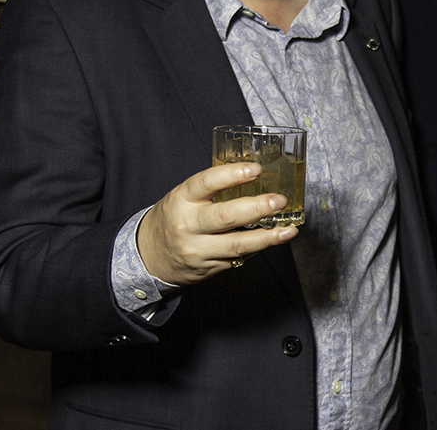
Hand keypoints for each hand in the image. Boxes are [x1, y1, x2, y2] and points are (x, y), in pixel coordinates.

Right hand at [136, 163, 298, 285]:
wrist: (148, 256)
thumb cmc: (173, 218)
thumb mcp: (183, 197)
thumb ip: (212, 188)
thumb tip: (254, 173)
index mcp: (181, 200)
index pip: (205, 183)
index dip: (232, 174)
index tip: (256, 169)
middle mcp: (188, 225)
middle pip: (225, 216)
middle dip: (257, 208)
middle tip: (279, 200)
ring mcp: (198, 250)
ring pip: (236, 244)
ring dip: (267, 237)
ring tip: (288, 230)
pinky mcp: (209, 267)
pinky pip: (238, 257)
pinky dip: (258, 247)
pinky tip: (273, 240)